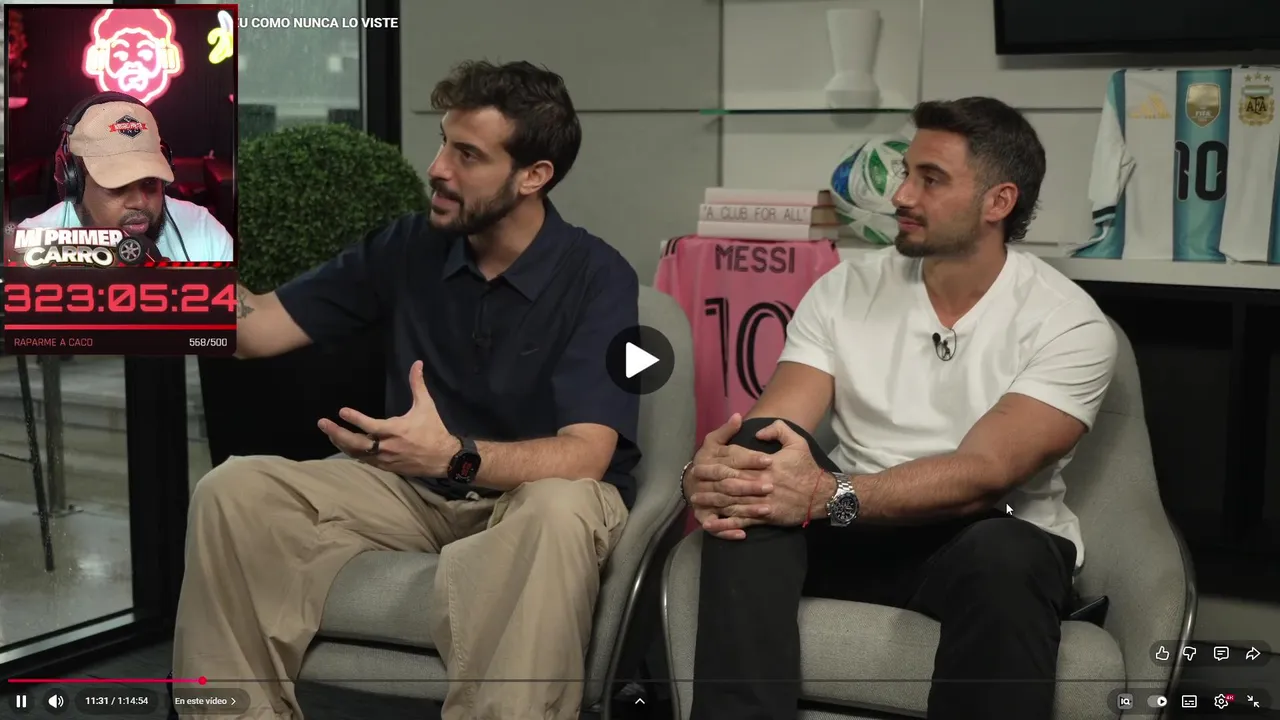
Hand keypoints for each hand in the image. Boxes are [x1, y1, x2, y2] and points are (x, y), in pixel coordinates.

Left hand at [318, 360, 456, 476]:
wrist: (443, 458)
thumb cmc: (433, 430)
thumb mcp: (426, 406)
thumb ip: (418, 384)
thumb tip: (417, 363)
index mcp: (396, 430)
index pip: (370, 425)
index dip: (355, 418)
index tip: (341, 411)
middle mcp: (387, 446)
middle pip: (356, 442)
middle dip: (337, 433)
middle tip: (322, 423)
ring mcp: (385, 458)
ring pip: (357, 453)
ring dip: (341, 443)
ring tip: (329, 433)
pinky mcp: (386, 466)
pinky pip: (364, 460)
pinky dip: (353, 452)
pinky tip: (344, 445)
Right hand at [684, 413, 775, 539]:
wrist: (690, 482)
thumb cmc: (708, 460)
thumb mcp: (714, 441)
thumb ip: (727, 430)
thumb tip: (738, 416)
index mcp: (710, 460)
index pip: (732, 459)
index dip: (750, 459)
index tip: (769, 460)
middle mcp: (706, 480)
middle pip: (729, 483)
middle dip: (750, 485)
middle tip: (771, 486)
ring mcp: (704, 500)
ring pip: (726, 504)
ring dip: (746, 509)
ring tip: (767, 509)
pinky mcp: (704, 517)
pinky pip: (715, 526)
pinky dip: (728, 531)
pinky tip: (743, 534)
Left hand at [700, 419, 829, 535]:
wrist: (822, 495)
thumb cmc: (808, 468)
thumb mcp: (797, 441)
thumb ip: (777, 430)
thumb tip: (758, 431)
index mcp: (765, 464)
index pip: (736, 461)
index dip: (718, 461)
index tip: (702, 462)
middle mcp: (760, 482)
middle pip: (729, 481)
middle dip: (709, 481)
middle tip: (692, 480)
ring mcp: (762, 501)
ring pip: (732, 501)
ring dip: (712, 501)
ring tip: (697, 500)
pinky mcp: (766, 517)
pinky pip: (743, 520)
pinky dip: (727, 522)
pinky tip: (714, 522)